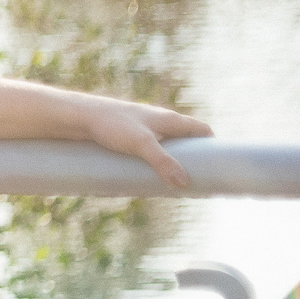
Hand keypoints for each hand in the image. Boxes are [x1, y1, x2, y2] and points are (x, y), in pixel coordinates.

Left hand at [81, 99, 211, 188]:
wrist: (81, 116)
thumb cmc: (112, 124)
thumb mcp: (141, 144)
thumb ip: (163, 162)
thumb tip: (184, 183)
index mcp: (170, 119)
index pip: (202, 129)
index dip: (213, 145)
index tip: (218, 166)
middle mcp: (160, 120)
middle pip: (187, 138)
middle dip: (194, 157)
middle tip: (196, 180)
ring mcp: (146, 127)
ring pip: (169, 144)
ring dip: (174, 160)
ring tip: (174, 182)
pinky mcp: (131, 134)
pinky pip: (152, 148)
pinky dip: (157, 160)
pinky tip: (151, 174)